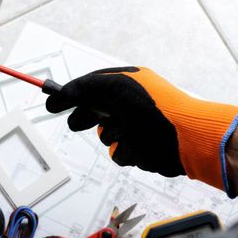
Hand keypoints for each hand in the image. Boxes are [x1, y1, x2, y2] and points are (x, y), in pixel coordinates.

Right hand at [46, 67, 237, 193]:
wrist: (185, 138)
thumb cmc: (155, 106)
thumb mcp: (114, 86)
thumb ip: (83, 87)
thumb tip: (59, 94)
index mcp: (125, 84)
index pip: (90, 87)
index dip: (70, 95)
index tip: (52, 102)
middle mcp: (128, 105)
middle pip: (93, 112)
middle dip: (85, 117)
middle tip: (78, 122)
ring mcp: (133, 128)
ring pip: (105, 135)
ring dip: (111, 134)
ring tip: (126, 131)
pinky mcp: (138, 149)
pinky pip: (118, 153)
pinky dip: (124, 150)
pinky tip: (137, 144)